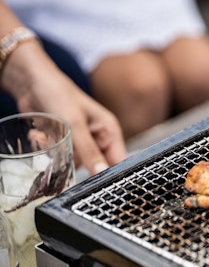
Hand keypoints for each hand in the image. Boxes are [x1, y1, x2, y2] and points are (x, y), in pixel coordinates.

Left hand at [3, 41, 126, 173]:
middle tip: (63, 149)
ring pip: (75, 162)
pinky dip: (49, 149)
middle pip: (95, 165)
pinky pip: (61, 156)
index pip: (118, 160)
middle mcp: (98, 137)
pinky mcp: (66, 141)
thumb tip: (102, 173)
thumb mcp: (75, 125)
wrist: (31, 82)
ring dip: (59, 153)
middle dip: (76, 160)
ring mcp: (82, 140)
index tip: (96, 184)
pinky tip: (40, 135)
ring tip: (47, 136)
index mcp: (110, 131)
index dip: (110, 174)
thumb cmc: (59, 95)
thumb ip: (89, 151)